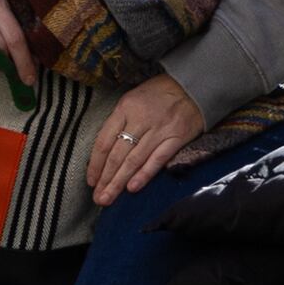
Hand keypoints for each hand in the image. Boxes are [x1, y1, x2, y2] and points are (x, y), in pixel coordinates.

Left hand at [87, 72, 207, 207]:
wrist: (192, 86)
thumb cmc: (159, 93)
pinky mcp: (176, 138)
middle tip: (98, 198)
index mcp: (125, 108)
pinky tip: (132, 188)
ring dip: (119, 182)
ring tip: (109, 198)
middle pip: (117, 154)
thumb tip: (106, 151)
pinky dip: (144, 175)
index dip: (95, 163)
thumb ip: (120, 121)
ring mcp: (159, 130)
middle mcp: (140, 119)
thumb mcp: (133, 98)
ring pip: (134, 160)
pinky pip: (157, 160)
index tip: (90, 180)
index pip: (104, 140)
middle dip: (105, 179)